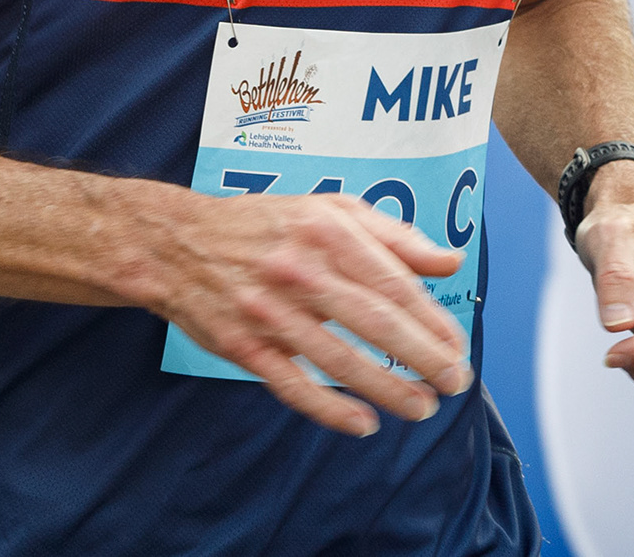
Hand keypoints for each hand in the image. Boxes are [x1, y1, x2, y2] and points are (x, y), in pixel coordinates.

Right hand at [152, 191, 474, 437]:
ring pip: (340, 361)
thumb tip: (450, 261)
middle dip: (423, 358)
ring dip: (388, 391)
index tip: (456, 345)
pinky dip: (331, 410)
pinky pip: (293, 386)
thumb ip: (392, 235)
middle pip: (375, 323)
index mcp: (325, 230)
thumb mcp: (328, 210)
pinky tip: (364, 424)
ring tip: (423, 408)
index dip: (432, 320)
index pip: (392, 282)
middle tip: (454, 382)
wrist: (178, 243)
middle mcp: (299, 269)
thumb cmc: (264, 225)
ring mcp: (269, 311)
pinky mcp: (243, 345)